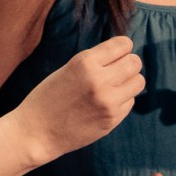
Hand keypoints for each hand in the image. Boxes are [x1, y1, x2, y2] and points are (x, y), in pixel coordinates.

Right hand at [10, 36, 143, 164]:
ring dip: (129, 81)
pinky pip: (130, 101)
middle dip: (128, 63)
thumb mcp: (68, 69)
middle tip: (117, 70)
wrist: (36, 131)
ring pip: (138, 82)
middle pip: (135, 62)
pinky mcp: (112, 120)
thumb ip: (96, 61)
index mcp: (85, 62)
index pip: (123, 44)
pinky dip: (122, 100)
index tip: (117, 53)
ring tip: (113, 85)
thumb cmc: (49, 97)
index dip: (122, 47)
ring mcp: (108, 102)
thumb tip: (125, 54)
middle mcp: (100, 80)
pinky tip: (104, 103)